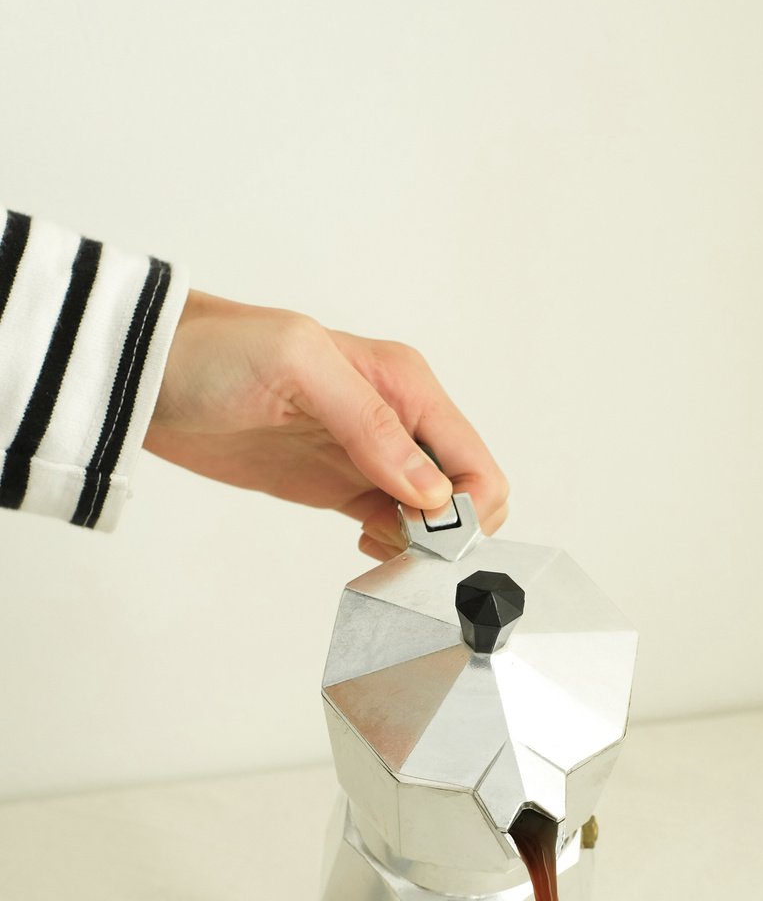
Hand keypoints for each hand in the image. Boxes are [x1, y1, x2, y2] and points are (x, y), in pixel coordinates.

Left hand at [147, 292, 507, 558]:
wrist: (149, 374)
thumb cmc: (216, 350)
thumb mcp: (298, 366)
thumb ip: (370, 424)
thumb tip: (429, 489)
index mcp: (405, 383)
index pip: (474, 459)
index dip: (466, 507)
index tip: (424, 532)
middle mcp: (398, 419)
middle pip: (464, 494)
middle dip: (449, 532)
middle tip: (401, 546)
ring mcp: (369, 456)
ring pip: (433, 516)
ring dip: (420, 545)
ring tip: (376, 549)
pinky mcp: (338, 486)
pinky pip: (392, 525)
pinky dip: (393, 547)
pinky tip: (364, 550)